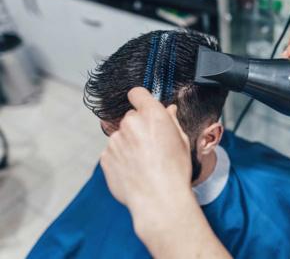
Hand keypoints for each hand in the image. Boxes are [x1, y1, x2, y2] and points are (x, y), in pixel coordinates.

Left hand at [99, 87, 230, 257]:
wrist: (159, 199)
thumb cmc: (175, 171)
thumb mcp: (181, 141)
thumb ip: (171, 121)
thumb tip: (168, 110)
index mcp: (152, 115)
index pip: (137, 93)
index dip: (141, 100)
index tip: (143, 107)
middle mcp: (130, 123)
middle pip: (130, 117)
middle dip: (138, 127)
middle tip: (150, 144)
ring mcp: (115, 141)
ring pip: (120, 136)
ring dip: (128, 144)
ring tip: (144, 163)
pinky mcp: (105, 157)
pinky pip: (112, 153)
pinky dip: (120, 159)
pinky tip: (134, 171)